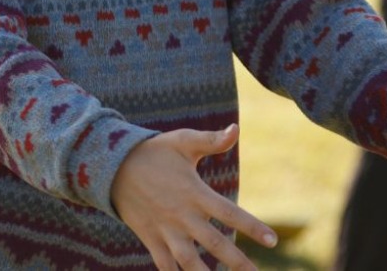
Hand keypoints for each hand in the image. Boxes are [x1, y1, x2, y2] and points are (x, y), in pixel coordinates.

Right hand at [110, 124, 276, 269]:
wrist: (114, 166)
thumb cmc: (155, 152)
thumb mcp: (183, 141)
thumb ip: (212, 140)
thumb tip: (237, 129)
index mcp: (194, 193)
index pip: (229, 213)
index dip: (252, 227)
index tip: (273, 240)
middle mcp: (182, 216)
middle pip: (214, 244)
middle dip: (237, 262)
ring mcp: (165, 230)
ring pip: (189, 263)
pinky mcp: (150, 239)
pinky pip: (165, 265)